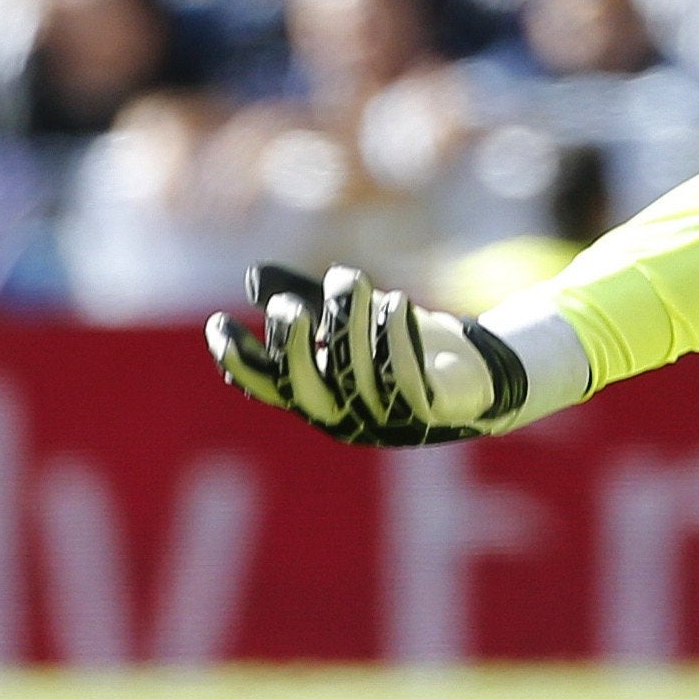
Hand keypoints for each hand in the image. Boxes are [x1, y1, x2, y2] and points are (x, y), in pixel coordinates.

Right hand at [206, 264, 531, 447]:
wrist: (479, 368)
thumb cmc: (408, 344)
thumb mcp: (353, 317)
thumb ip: (308, 300)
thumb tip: (252, 277)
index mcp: (321, 395)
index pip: (268, 386)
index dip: (239, 361)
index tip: (220, 323)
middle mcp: (347, 416)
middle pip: (305, 391)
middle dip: (291, 348)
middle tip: (289, 307)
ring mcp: (388, 420)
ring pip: (357, 378)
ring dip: (350, 325)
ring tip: (352, 281)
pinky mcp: (430, 412)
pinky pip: (408, 380)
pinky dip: (397, 340)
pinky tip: (395, 302)